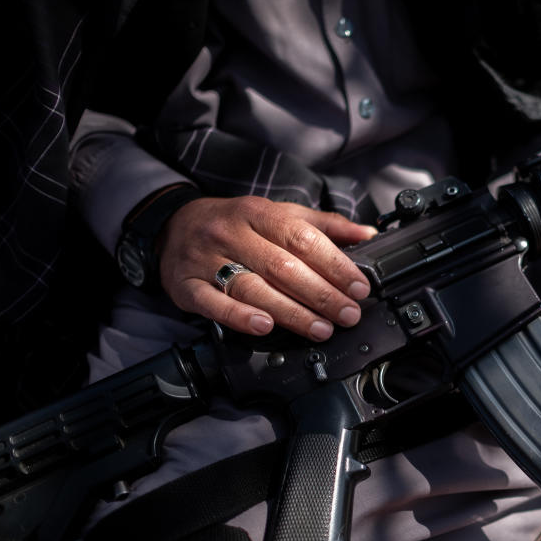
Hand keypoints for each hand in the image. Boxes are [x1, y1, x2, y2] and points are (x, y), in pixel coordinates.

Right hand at [158, 196, 377, 340]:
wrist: (174, 225)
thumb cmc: (236, 223)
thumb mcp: (279, 213)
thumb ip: (324, 225)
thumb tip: (366, 234)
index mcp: (258, 213)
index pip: (303, 239)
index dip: (335, 266)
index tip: (358, 287)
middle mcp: (231, 234)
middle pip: (282, 267)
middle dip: (322, 295)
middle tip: (347, 314)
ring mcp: (206, 260)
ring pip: (253, 288)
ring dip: (292, 313)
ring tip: (321, 328)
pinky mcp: (186, 285)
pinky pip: (213, 304)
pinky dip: (239, 317)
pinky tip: (264, 327)